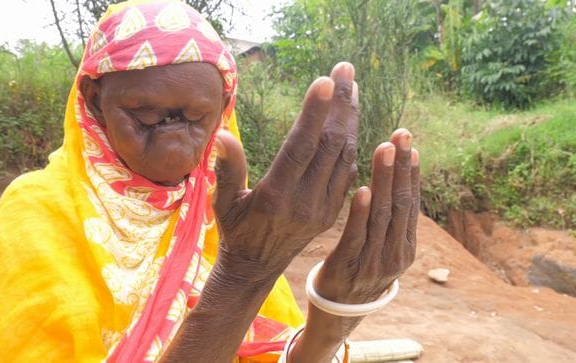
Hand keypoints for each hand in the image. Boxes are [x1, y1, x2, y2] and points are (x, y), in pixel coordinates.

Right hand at [212, 62, 359, 279]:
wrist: (256, 269)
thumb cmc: (234, 231)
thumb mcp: (223, 203)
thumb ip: (227, 170)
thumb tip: (223, 136)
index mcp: (276, 195)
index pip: (301, 146)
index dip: (315, 112)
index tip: (326, 80)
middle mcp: (305, 201)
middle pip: (330, 144)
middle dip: (340, 104)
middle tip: (346, 69)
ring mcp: (323, 208)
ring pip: (345, 156)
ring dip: (350, 119)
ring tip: (352, 88)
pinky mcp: (332, 212)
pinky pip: (348, 173)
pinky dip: (353, 145)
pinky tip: (352, 121)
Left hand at [288, 130, 419, 362]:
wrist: (339, 311)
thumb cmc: (360, 269)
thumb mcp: (383, 247)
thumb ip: (389, 218)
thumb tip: (397, 178)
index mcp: (406, 246)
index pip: (411, 203)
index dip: (411, 172)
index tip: (410, 144)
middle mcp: (395, 253)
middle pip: (400, 203)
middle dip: (401, 167)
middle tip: (400, 135)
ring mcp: (374, 262)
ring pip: (382, 215)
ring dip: (384, 180)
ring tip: (384, 150)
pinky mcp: (348, 267)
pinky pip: (356, 236)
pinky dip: (361, 212)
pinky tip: (363, 189)